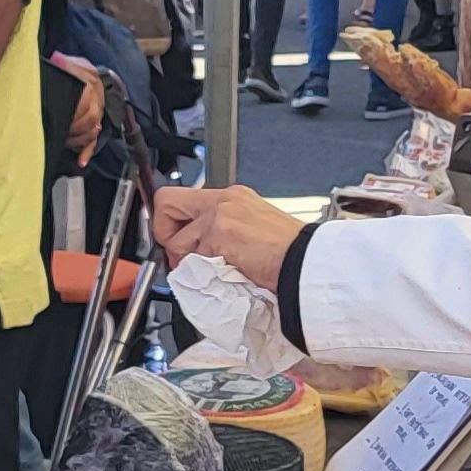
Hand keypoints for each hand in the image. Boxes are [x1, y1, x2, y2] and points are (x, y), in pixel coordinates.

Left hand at [152, 185, 306, 293]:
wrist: (305, 263)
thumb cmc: (288, 253)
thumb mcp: (254, 229)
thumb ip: (223, 231)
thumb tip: (199, 248)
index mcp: (233, 197)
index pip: (185, 198)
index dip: (173, 221)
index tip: (178, 240)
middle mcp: (224, 200)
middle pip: (167, 201)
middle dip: (165, 232)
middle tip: (180, 253)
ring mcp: (220, 216)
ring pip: (176, 240)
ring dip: (188, 261)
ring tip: (215, 269)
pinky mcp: (220, 235)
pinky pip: (191, 258)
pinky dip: (202, 272)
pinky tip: (224, 273)